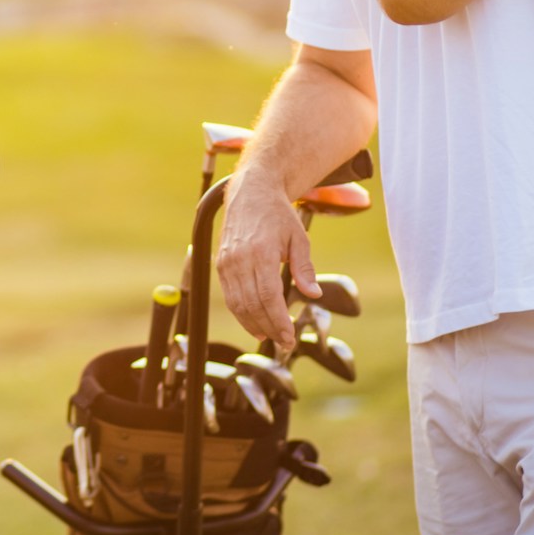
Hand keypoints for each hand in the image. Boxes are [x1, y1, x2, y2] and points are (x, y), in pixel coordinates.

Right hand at [213, 181, 312, 350]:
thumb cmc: (277, 215)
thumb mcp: (299, 238)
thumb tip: (313, 294)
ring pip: (237, 303)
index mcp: (260, 252)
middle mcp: (239, 259)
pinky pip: (229, 296)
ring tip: (269, 336)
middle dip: (269, 327)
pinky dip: (241, 313)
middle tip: (283, 342)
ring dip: (253, 324)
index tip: (289, 336)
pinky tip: (254, 322)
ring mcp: (226, 262)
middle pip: (251, 304)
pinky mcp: (220, 264)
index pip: (267, 296)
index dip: (277, 320)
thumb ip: (305, 268)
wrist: (250, 192)